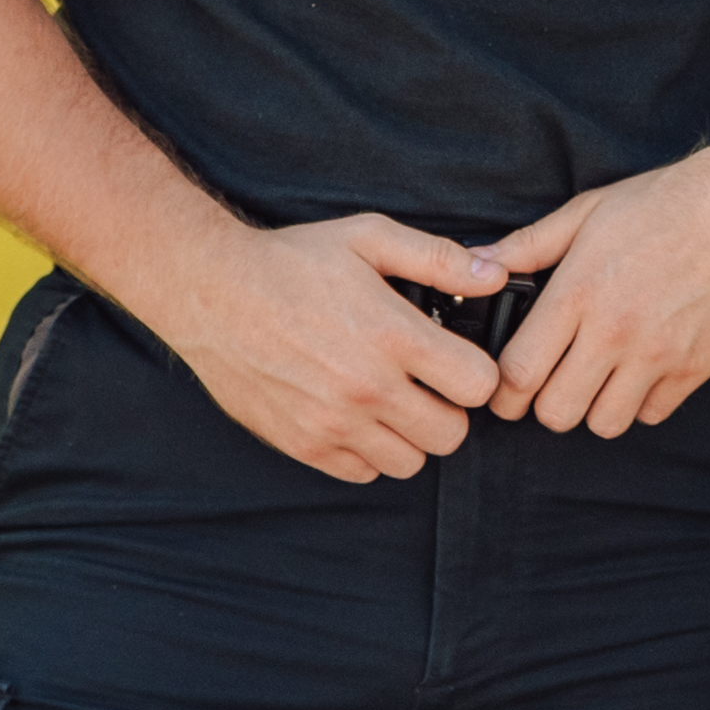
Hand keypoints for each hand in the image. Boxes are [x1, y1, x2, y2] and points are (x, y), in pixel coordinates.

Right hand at [132, 212, 513, 483]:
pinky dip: (369, 451)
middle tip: (428, 382)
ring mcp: (333, 423)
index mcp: (392, 336)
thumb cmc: (293, 261)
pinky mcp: (303, 444)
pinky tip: (358, 414)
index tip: (459, 359)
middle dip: (450, 408)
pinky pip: (363, 472)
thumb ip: (438, 258)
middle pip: (452, 434)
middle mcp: (367, 388)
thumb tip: (497, 275)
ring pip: (410, 462)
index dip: (477, 372)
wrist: (211, 294)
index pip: (478, 386)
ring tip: (393, 399)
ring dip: (411, 434)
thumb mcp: (369, 237)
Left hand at [483, 148, 709, 434]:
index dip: (502, 392)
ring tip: (598, 378)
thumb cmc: (663, 202)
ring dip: (594, 407)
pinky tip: (640, 371)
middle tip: (553, 384)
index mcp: (579, 292)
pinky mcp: (695, 366)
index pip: (518, 374)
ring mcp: (658, 353)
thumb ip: (527, 245)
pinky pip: (652, 414)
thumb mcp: (586, 211)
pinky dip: (641, 402)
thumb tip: (477, 267)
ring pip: (604, 423)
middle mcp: (615, 331)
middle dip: (545, 404)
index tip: (507, 389)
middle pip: (556, 413)